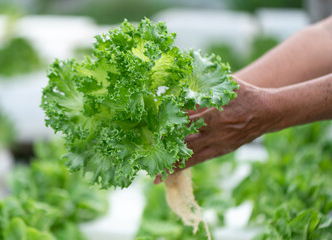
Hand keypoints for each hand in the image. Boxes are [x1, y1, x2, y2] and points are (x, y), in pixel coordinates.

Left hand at [154, 77, 275, 183]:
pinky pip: (199, 161)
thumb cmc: (245, 94)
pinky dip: (184, 167)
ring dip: (172, 165)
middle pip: (184, 142)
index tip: (150, 130)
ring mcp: (218, 144)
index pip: (185, 121)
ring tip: (153, 174)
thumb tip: (181, 79)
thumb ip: (204, 84)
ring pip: (190, 157)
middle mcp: (215, 132)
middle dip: (165, 149)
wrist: (268, 112)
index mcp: (214, 114)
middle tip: (143, 156)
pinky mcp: (221, 151)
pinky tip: (170, 174)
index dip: (167, 126)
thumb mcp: (226, 84)